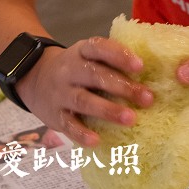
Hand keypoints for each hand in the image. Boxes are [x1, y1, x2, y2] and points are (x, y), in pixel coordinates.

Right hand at [19, 36, 153, 145]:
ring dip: (108, 110)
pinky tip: (97, 140)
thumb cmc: (77, 69)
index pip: (99, 48)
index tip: (141, 66)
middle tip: (148, 99)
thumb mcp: (88, 55)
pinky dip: (81, 133)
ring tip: (130, 119)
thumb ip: (111, 61)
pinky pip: (68, 124)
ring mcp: (60, 93)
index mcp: (81, 51)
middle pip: (95, 76)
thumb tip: (154, 74)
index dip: (119, 56)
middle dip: (122, 87)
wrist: (34, 77)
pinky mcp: (54, 115)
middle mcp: (69, 70)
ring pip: (83, 101)